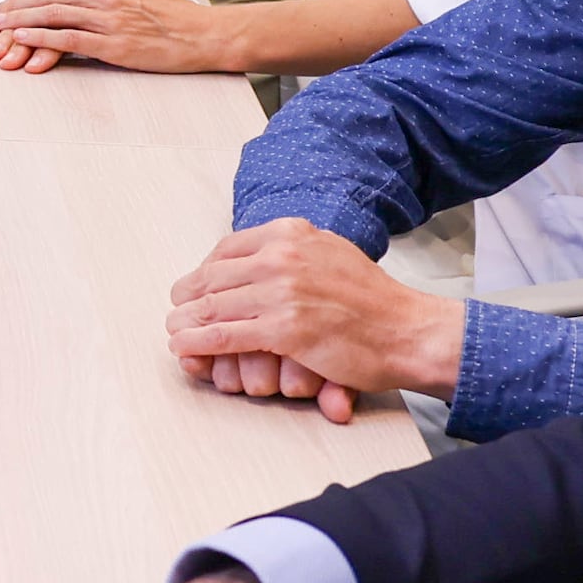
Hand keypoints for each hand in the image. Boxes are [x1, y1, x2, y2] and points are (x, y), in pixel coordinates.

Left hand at [0, 0, 251, 78]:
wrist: (202, 34)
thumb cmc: (171, 15)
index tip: (6, 1)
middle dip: (14, 6)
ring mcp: (108, 19)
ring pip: (53, 15)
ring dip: (20, 22)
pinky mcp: (113, 44)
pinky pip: (69, 39)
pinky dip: (42, 39)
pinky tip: (24, 40)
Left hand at [168, 222, 465, 418]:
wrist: (408, 331)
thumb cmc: (372, 300)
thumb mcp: (329, 252)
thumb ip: (293, 251)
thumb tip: (257, 258)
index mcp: (291, 233)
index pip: (227, 248)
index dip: (204, 271)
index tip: (195, 287)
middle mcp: (282, 256)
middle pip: (213, 277)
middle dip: (188, 298)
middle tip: (176, 313)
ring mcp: (281, 292)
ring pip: (212, 306)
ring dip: (185, 322)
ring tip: (174, 333)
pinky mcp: (283, 329)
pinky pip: (224, 335)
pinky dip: (198, 343)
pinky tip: (184, 348)